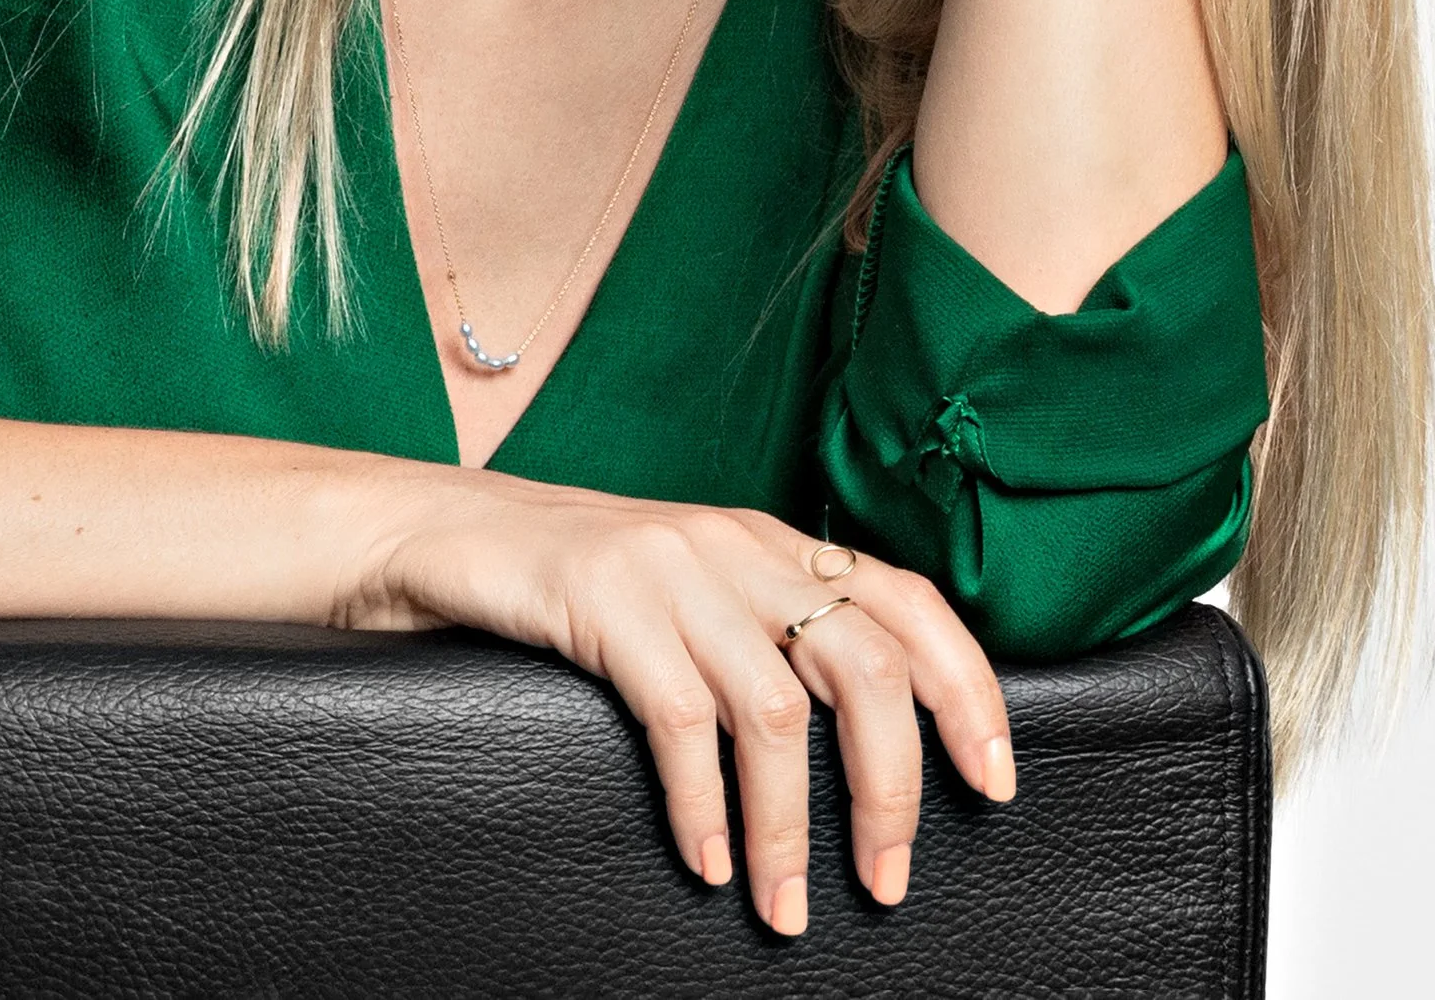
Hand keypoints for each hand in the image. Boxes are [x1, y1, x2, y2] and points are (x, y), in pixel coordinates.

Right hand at [346, 469, 1013, 936]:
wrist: (440, 529)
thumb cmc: (571, 586)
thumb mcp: (689, 594)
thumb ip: (763, 636)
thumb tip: (863, 744)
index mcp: (769, 542)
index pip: (908, 601)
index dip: (968, 689)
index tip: (995, 782)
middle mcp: (734, 544)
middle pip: (863, 664)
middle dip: (892, 785)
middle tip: (887, 879)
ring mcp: (667, 566)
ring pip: (774, 711)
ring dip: (791, 828)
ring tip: (786, 904)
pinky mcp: (601, 597)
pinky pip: (680, 718)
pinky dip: (704, 804)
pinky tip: (704, 860)